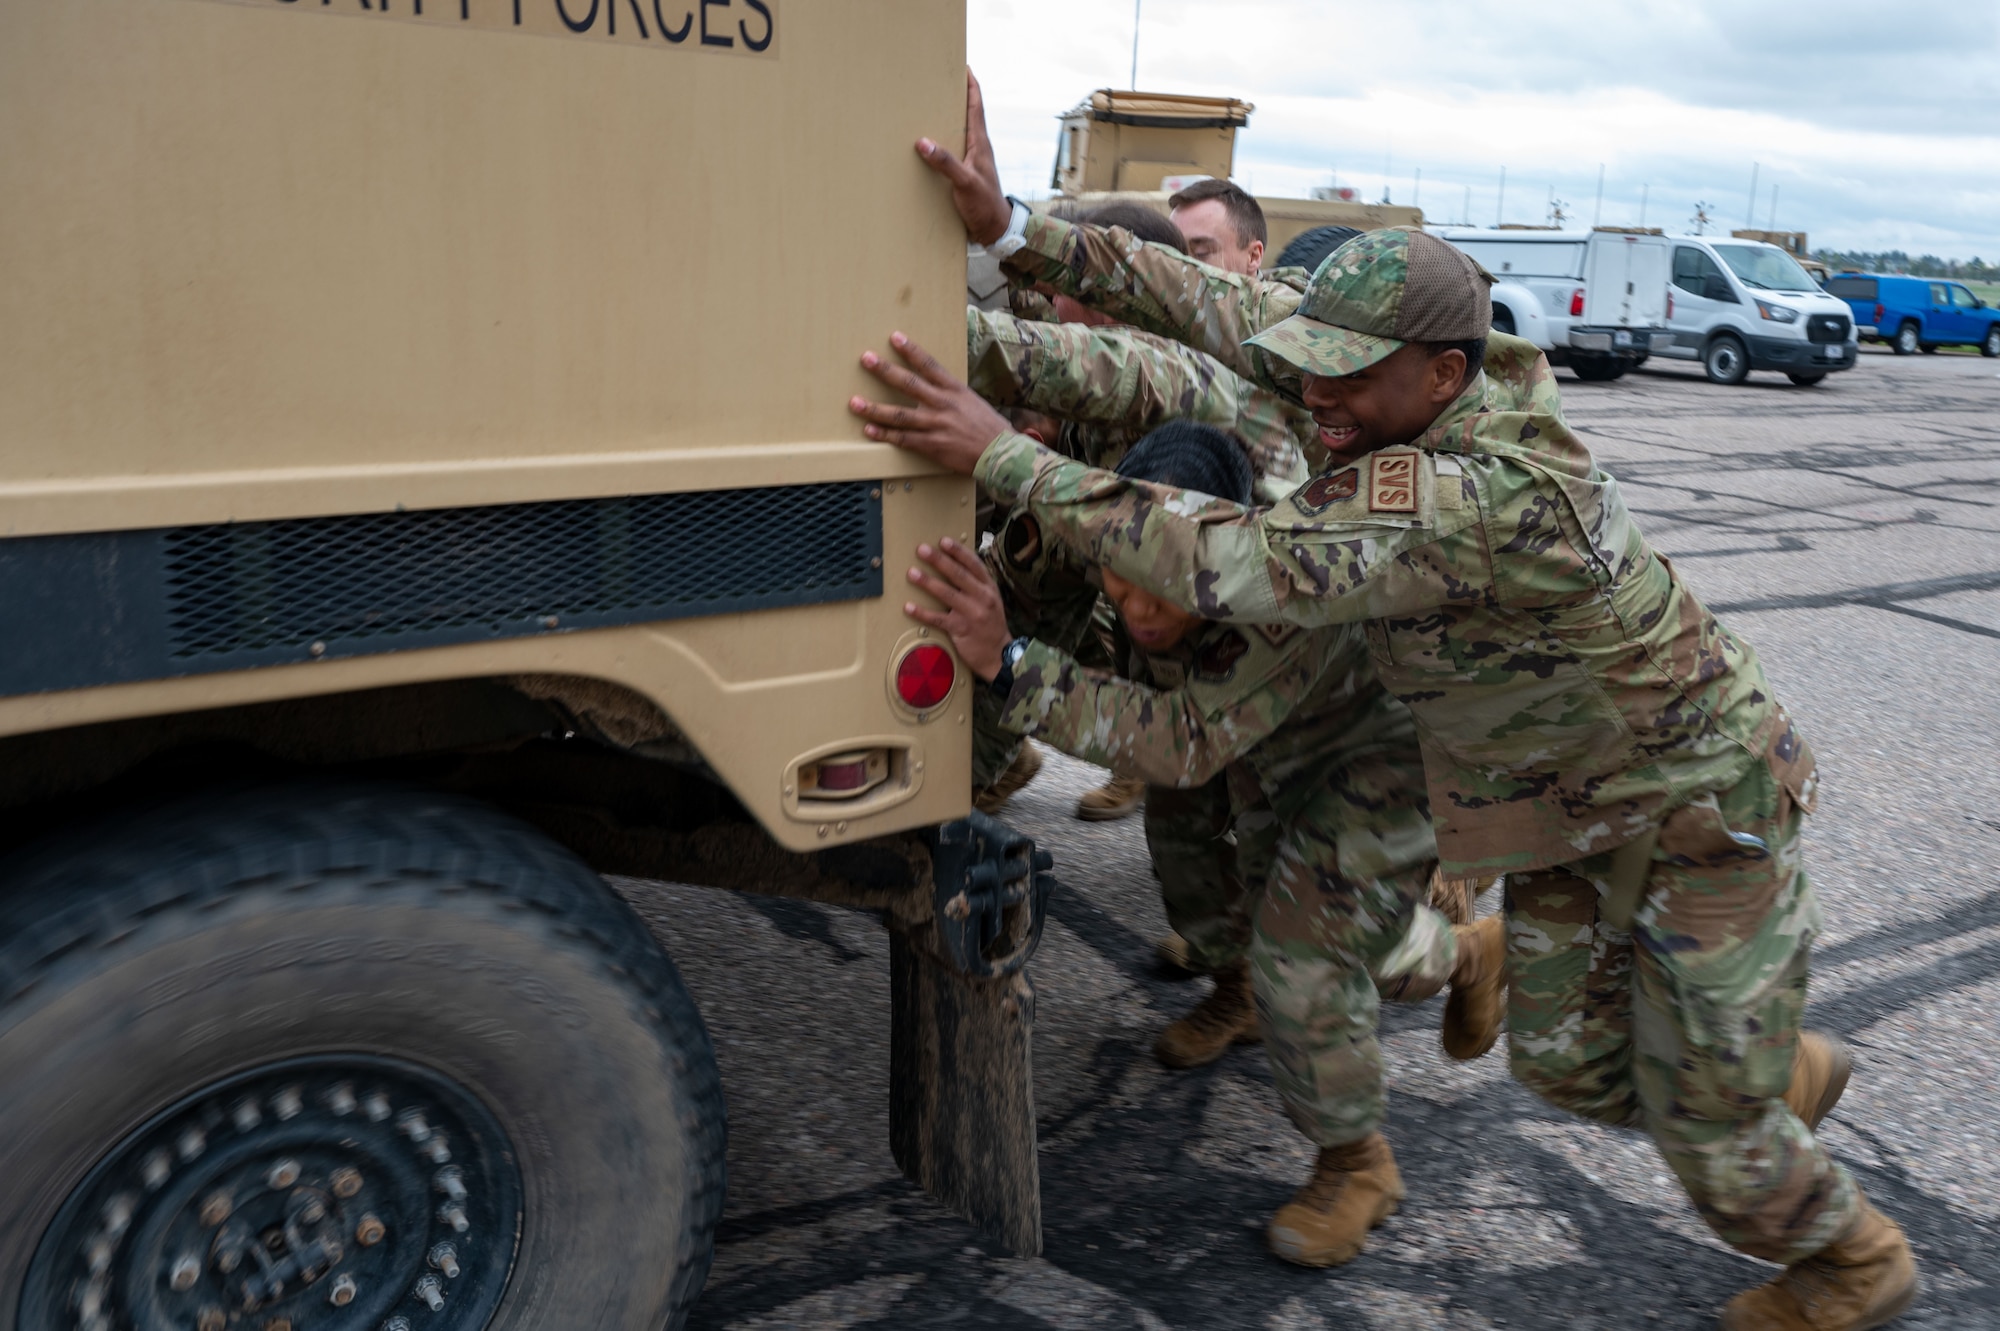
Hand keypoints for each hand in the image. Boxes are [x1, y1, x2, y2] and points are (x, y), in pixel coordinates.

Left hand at [850, 331, 1011, 474]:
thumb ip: (950, 393)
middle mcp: (943, 403)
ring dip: (874, 408)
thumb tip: (933, 385)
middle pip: (908, 383)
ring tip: (854, 402)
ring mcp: (936, 424)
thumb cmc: (988, 427)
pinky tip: (869, 430)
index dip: (910, 350)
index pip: (929, 364)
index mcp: (954, 389)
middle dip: (885, 370)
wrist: (1000, 454)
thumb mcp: (971, 401)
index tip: (894, 337)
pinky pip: (903, 439)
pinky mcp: (932, 445)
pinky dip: (885, 435)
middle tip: (866, 359)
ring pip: (899, 414)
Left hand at [904, 538, 1009, 681]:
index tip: (943, 541)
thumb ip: (976, 583)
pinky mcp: (961, 629)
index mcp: (989, 587)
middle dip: (939, 561)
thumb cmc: (991, 623)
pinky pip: (938, 618)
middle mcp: (982, 598)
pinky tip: (909, 606)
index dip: (958, 552)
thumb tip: (954, 564)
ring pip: (947, 594)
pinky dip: (922, 612)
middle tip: (922, 550)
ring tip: (912, 573)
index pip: (973, 564)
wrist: (999, 653)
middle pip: (958, 575)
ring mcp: (972, 614)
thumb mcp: (991, 599)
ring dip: (927, 582)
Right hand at [917, 69, 1010, 245]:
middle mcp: (976, 146)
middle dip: (955, 95)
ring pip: (958, 130)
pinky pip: (952, 148)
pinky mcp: (965, 171)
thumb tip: (923, 142)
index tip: (962, 65)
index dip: (970, 84)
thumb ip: (946, 163)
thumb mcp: (964, 183)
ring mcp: (971, 159)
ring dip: (946, 117)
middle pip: (966, 112)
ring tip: (929, 105)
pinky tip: (928, 143)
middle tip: (940, 79)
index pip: (976, 105)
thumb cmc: (984, 205)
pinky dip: (941, 140)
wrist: (995, 229)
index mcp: (979, 143)